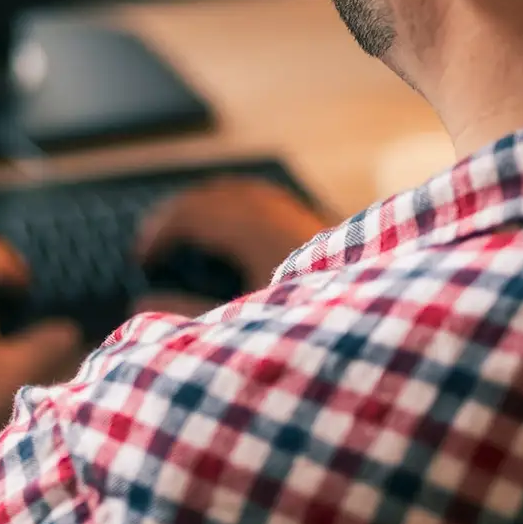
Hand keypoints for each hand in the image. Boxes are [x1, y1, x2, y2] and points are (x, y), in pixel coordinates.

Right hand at [133, 177, 326, 316]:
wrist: (383, 331)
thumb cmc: (315, 329)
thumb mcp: (242, 325)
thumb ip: (187, 314)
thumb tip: (139, 307)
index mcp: (255, 231)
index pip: (191, 212)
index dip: (158, 231)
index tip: (140, 260)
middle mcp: (278, 213)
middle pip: (213, 195)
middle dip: (176, 216)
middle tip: (151, 245)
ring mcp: (301, 214)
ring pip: (240, 192)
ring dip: (205, 208)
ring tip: (185, 235)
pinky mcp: (319, 224)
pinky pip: (264, 198)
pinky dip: (235, 207)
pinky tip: (235, 231)